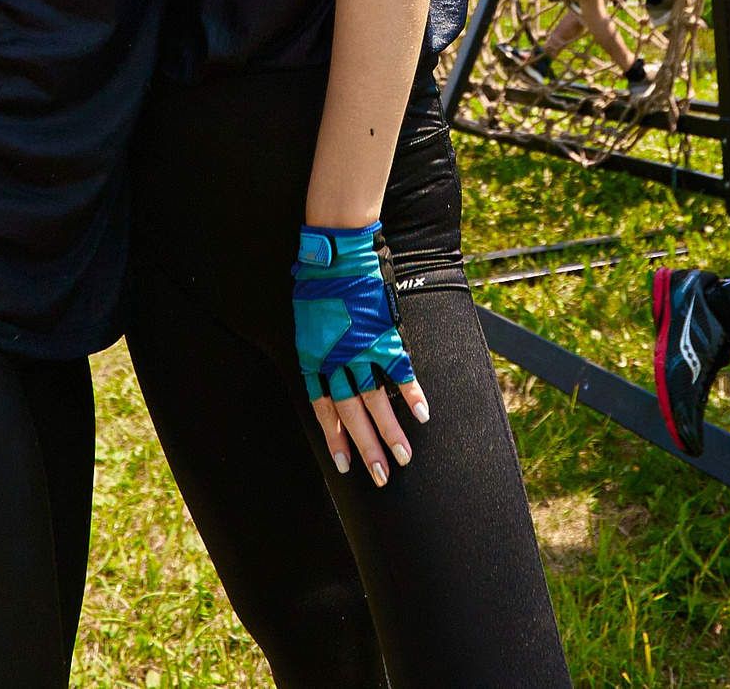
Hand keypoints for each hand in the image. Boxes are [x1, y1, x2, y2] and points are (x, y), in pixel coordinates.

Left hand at [293, 223, 429, 486]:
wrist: (333, 252)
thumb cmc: (317, 284)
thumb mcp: (308, 322)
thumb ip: (320, 351)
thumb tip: (330, 376)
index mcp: (313, 359)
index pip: (324, 409)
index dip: (334, 438)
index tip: (344, 464)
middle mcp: (336, 360)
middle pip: (351, 413)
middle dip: (366, 447)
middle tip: (379, 477)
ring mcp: (361, 348)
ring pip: (376, 400)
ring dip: (390, 432)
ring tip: (403, 458)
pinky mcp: (383, 333)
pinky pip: (400, 371)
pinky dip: (411, 394)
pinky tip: (421, 416)